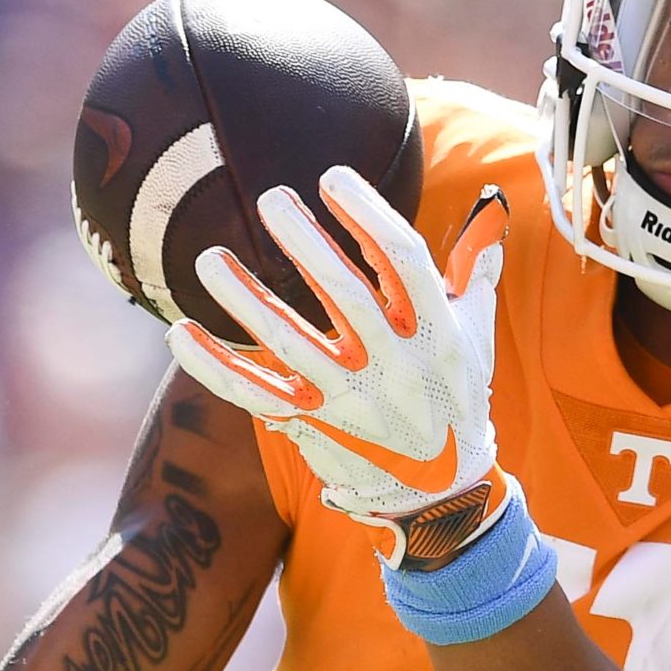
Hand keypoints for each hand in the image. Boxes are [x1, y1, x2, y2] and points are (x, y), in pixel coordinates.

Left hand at [168, 167, 510, 565]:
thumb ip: (475, 272)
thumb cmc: (456, 399)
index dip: (367, 215)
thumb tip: (489, 211)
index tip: (332, 178)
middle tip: (272, 200)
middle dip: (306, 244)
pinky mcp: (314, 425)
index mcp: (437, 333)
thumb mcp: (476, 337)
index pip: (404, 262)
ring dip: (246, 300)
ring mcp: (351, 400)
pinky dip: (214, 366)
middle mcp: (395, 366)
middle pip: (346, 296)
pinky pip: (254, 394)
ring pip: (290, 344)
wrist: (442, 492)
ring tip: (210, 259)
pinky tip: (181, 333)